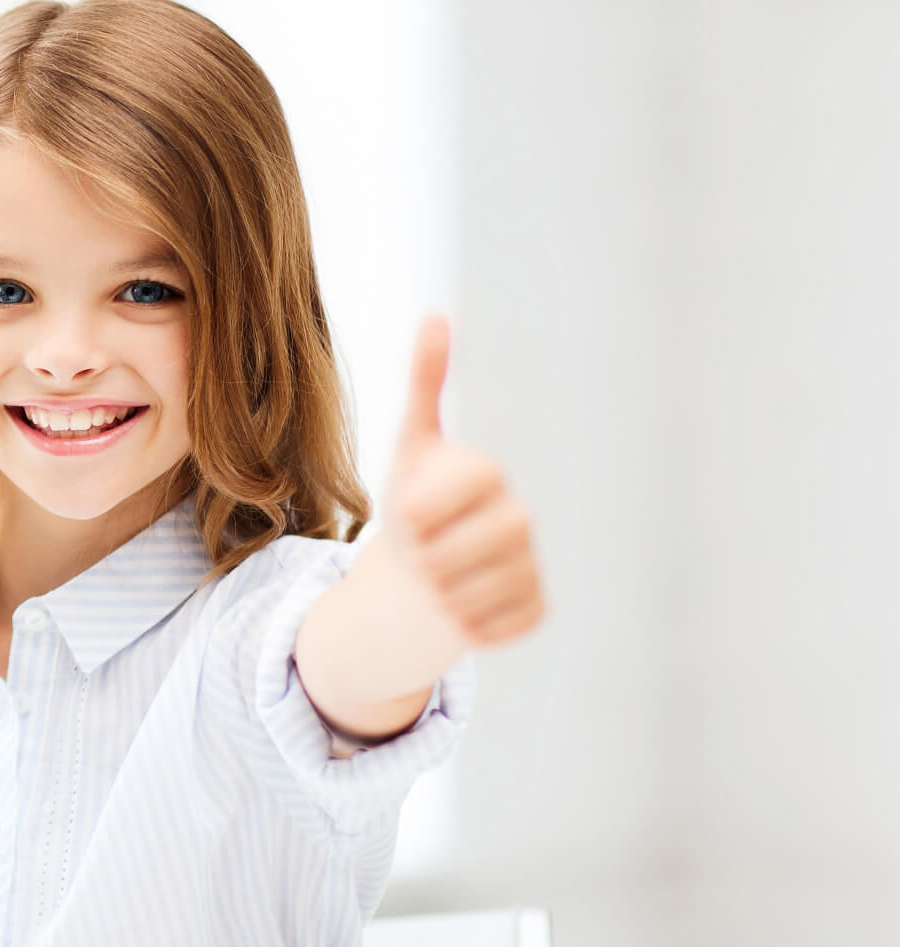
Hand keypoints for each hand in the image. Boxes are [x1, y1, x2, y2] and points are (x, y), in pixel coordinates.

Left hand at [380, 313, 546, 650]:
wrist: (426, 567)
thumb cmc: (417, 500)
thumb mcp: (410, 445)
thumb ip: (425, 385)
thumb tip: (438, 314)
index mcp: (488, 474)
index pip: (439, 505)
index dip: (415, 516)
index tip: (408, 515)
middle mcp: (521, 518)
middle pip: (448, 559)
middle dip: (418, 562)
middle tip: (419, 552)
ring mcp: (533, 566)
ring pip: (465, 600)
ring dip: (435, 597)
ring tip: (436, 578)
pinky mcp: (537, 609)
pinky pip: (489, 632)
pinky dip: (462, 628)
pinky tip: (460, 606)